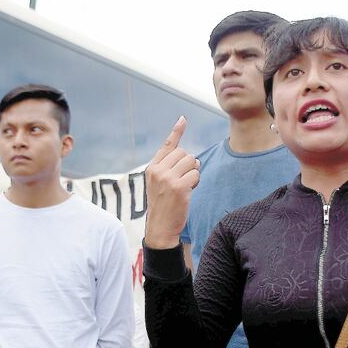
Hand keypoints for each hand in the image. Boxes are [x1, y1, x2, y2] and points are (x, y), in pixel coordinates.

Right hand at [144, 117, 199, 248]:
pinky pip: (195, 174)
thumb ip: (168, 168)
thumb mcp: (159, 184)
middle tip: (184, 180)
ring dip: (194, 172)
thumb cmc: (163, 206)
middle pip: (184, 153)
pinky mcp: (179, 187)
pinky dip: (196, 181)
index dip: (177, 132)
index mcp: (152, 168)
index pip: (167, 145)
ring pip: (191, 162)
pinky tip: (189, 191)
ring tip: (186, 186)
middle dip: (189, 165)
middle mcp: (158, 170)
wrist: (160, 228)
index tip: (183, 119)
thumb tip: (188, 155)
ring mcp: (167, 178)